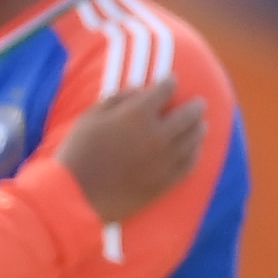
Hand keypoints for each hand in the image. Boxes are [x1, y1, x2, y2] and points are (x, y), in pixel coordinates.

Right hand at [56, 77, 206, 223]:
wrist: (76, 196)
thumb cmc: (77, 152)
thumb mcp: (90, 118)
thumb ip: (117, 99)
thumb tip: (140, 91)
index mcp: (136, 115)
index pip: (164, 91)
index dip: (169, 83)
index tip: (171, 81)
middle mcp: (157, 135)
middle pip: (188, 115)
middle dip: (195, 106)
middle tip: (199, 103)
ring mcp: (164, 160)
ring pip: (193, 139)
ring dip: (199, 128)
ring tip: (201, 124)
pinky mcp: (165, 181)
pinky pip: (189, 164)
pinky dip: (195, 153)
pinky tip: (195, 149)